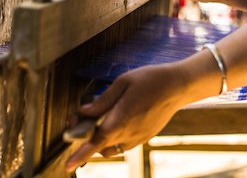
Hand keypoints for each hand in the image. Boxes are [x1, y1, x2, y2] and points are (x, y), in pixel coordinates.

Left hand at [63, 63, 189, 171]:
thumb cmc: (151, 80)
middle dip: (87, 137)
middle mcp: (130, 133)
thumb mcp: (123, 82)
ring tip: (100, 120)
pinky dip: (115, 138)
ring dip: (101, 139)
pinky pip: (123, 145)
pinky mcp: (145, 137)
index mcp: (121, 118)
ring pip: (112, 148)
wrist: (177, 86)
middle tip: (81, 118)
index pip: (96, 141)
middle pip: (100, 145)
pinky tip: (117, 120)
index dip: (81, 154)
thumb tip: (85, 111)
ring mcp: (138, 137)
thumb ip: (103, 99)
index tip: (69, 165)